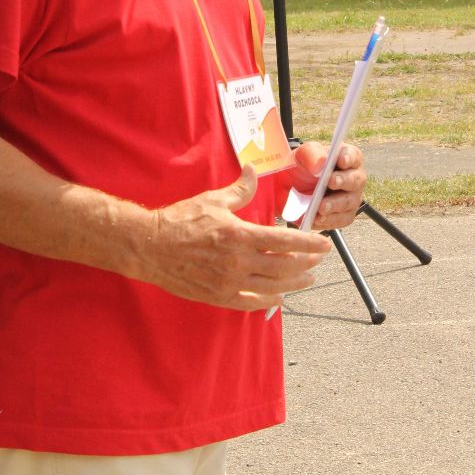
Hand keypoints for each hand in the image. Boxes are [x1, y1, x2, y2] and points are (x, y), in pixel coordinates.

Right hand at [135, 164, 330, 311]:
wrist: (150, 246)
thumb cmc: (181, 220)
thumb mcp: (213, 199)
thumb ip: (240, 189)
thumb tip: (253, 171)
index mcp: (239, 235)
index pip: (284, 241)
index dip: (308, 243)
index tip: (324, 243)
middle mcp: (238, 262)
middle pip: (284, 266)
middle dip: (306, 263)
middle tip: (318, 259)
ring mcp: (229, 283)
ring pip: (272, 286)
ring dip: (294, 283)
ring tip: (308, 278)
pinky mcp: (218, 296)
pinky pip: (250, 303)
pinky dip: (269, 301)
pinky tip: (279, 297)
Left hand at [291, 141, 366, 231]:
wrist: (291, 189)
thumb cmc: (303, 167)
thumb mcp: (302, 155)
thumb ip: (312, 155)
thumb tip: (321, 163)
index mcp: (346, 157)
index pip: (353, 156)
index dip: (349, 158)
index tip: (341, 160)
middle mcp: (354, 178)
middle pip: (354, 180)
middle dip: (343, 181)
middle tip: (330, 182)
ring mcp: (351, 198)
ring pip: (348, 202)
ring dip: (335, 205)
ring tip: (321, 207)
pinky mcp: (344, 216)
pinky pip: (340, 219)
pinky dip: (329, 220)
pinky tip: (317, 219)